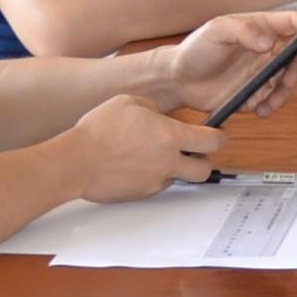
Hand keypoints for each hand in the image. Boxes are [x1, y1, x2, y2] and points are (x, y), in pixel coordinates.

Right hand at [53, 97, 221, 204]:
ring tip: (152, 155)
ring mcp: (156, 181)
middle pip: (205, 170)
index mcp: (170, 136)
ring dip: (174, 169)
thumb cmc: (99, 130)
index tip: (217, 135)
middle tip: (192, 152)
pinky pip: (156, 185)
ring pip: (179, 179)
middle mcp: (168, 162)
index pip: (213, 141)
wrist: (76, 160)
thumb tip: (160, 116)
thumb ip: (154, 108)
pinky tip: (135, 164)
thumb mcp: (129, 102)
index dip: (219, 137)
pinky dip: (152, 176)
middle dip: (203, 161)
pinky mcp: (141, 194)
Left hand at [158, 11, 296, 108]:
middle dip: (295, 72)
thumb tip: (269, 42)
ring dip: (282, 94)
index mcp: (260, 27)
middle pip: (296, 58)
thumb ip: (243, 32)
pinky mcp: (254, 92)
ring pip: (286, 82)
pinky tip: (257, 110)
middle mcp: (266, 49)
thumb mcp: (216, 31)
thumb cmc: (196, 49)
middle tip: (285, 81)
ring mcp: (261, 71)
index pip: (292, 22)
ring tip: (265, 103)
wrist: (178, 80)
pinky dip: (269, 106)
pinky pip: (271, 100)